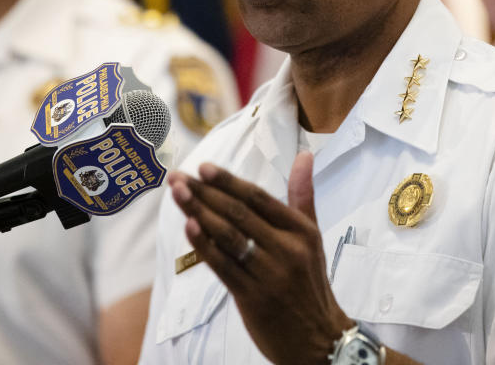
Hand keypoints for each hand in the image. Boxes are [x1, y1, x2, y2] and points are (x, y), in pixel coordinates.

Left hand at [168, 152, 352, 364]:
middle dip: (205, 193)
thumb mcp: (312, 237)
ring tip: (177, 194)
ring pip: (229, 236)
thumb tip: (304, 155)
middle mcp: (286, 249)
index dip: (229, 181)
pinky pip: (224, 266)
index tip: (203, 167)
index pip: (259, 198)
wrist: (317, 338)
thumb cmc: (309, 282)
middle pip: (239, 214)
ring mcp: (269, 274)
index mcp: (300, 231)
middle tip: (177, 177)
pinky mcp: (252, 297)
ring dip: (199, 212)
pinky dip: (205, 246)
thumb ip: (302, 196)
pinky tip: (189, 227)